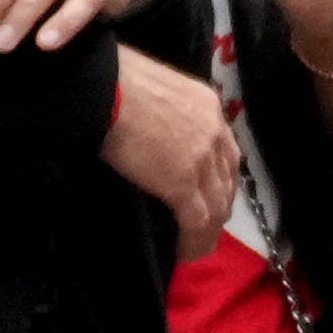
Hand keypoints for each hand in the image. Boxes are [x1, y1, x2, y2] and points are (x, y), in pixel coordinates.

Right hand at [103, 47, 241, 240]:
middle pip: (227, 179)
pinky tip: (188, 253)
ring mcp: (201, 161)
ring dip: (209, 230)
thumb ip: (165, 110)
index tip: (211, 190)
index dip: (219, 174)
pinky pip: (198, 222)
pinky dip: (195, 242)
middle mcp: (214, 132)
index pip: (224, 147)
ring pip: (217, 205)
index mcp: (207, 105)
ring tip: (199, 246)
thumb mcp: (154, 87)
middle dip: (220, 204)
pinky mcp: (183, 185)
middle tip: (209, 225)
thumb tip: (152, 126)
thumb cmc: (114, 78)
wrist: (105, 88)